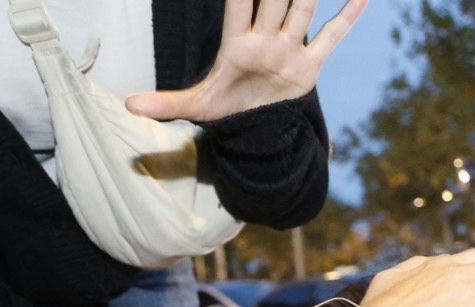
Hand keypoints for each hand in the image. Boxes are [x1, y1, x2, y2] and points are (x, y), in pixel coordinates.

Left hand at [124, 0, 364, 121]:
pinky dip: (346, 17)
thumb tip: (128, 104)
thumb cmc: (225, 107)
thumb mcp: (195, 107)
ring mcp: (288, 49)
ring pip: (302, 6)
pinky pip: (330, 37)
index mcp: (237, 43)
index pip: (238, 0)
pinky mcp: (309, 66)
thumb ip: (165, 103)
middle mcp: (266, 38)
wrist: (255, 127)